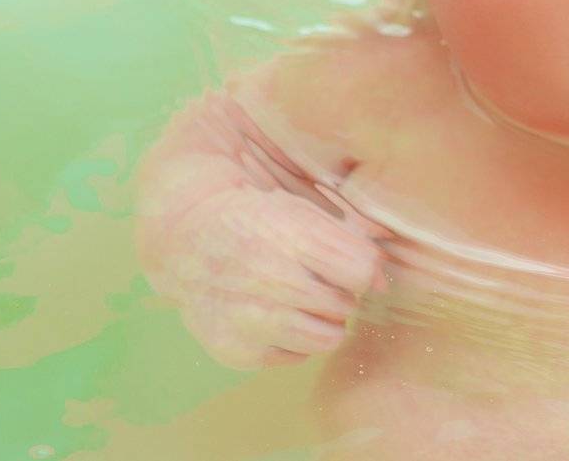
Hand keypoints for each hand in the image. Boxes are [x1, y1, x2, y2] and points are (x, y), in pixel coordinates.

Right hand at [159, 185, 389, 368]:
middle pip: (345, 305)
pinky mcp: (234, 349)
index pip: (360, 270)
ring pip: (326, 338)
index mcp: (290, 237)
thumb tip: (382, 283)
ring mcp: (248, 319)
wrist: (186, 236)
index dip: (360, 267)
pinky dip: (294, 339)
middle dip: (341, 293)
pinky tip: (275, 314)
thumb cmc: (257, 218)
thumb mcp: (303, 211)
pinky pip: (295, 356)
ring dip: (324, 320)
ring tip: (302, 299)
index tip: (344, 262)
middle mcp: (268, 280)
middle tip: (316, 278)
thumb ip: (350, 240)